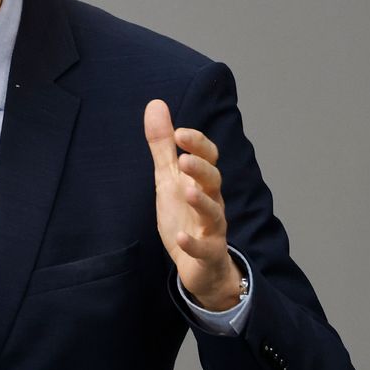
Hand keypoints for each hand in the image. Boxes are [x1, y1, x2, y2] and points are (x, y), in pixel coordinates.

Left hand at [144, 100, 241, 310]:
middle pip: (214, 182)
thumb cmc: (185, 215)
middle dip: (201, 169)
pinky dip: (193, 242)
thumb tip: (156, 104)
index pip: (208, 158)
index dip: (197, 144)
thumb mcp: (169, 178)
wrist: (201, 265)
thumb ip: (163, 145)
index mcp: (202, 182)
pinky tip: (180, 237)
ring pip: (214, 213)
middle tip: (184, 158)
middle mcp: (212, 202)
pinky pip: (204, 249)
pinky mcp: (208, 254)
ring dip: (201, 202)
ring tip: (187, 191)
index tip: (180, 132)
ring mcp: (212, 229)